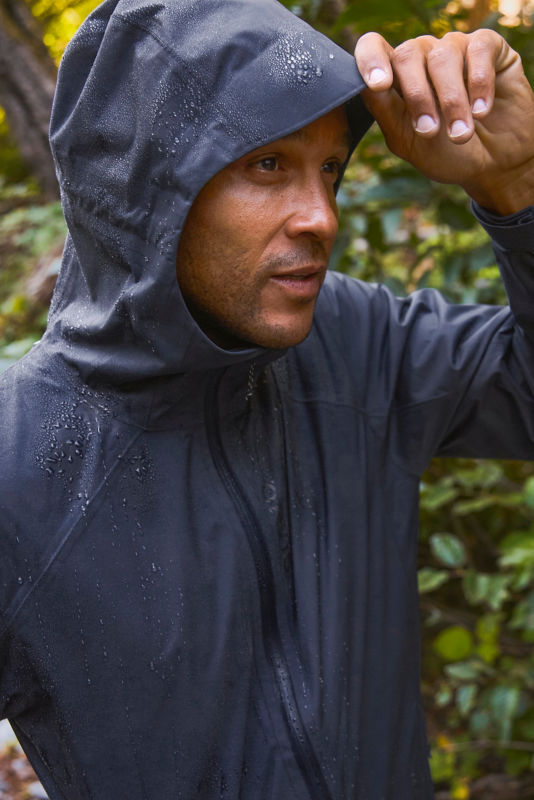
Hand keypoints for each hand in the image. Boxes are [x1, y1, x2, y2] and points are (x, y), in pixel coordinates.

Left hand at [355, 30, 533, 213]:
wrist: (492, 165)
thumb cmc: (445, 153)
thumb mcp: (409, 141)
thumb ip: (386, 113)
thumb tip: (367, 87)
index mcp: (396, 77)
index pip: (373, 48)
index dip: (370, 60)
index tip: (379, 85)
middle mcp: (423, 57)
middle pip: (407, 54)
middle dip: (417, 96)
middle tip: (429, 131)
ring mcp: (455, 49)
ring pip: (442, 56)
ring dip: (451, 101)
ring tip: (460, 134)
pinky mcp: (488, 48)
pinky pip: (478, 50)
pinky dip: (479, 83)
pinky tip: (481, 111)